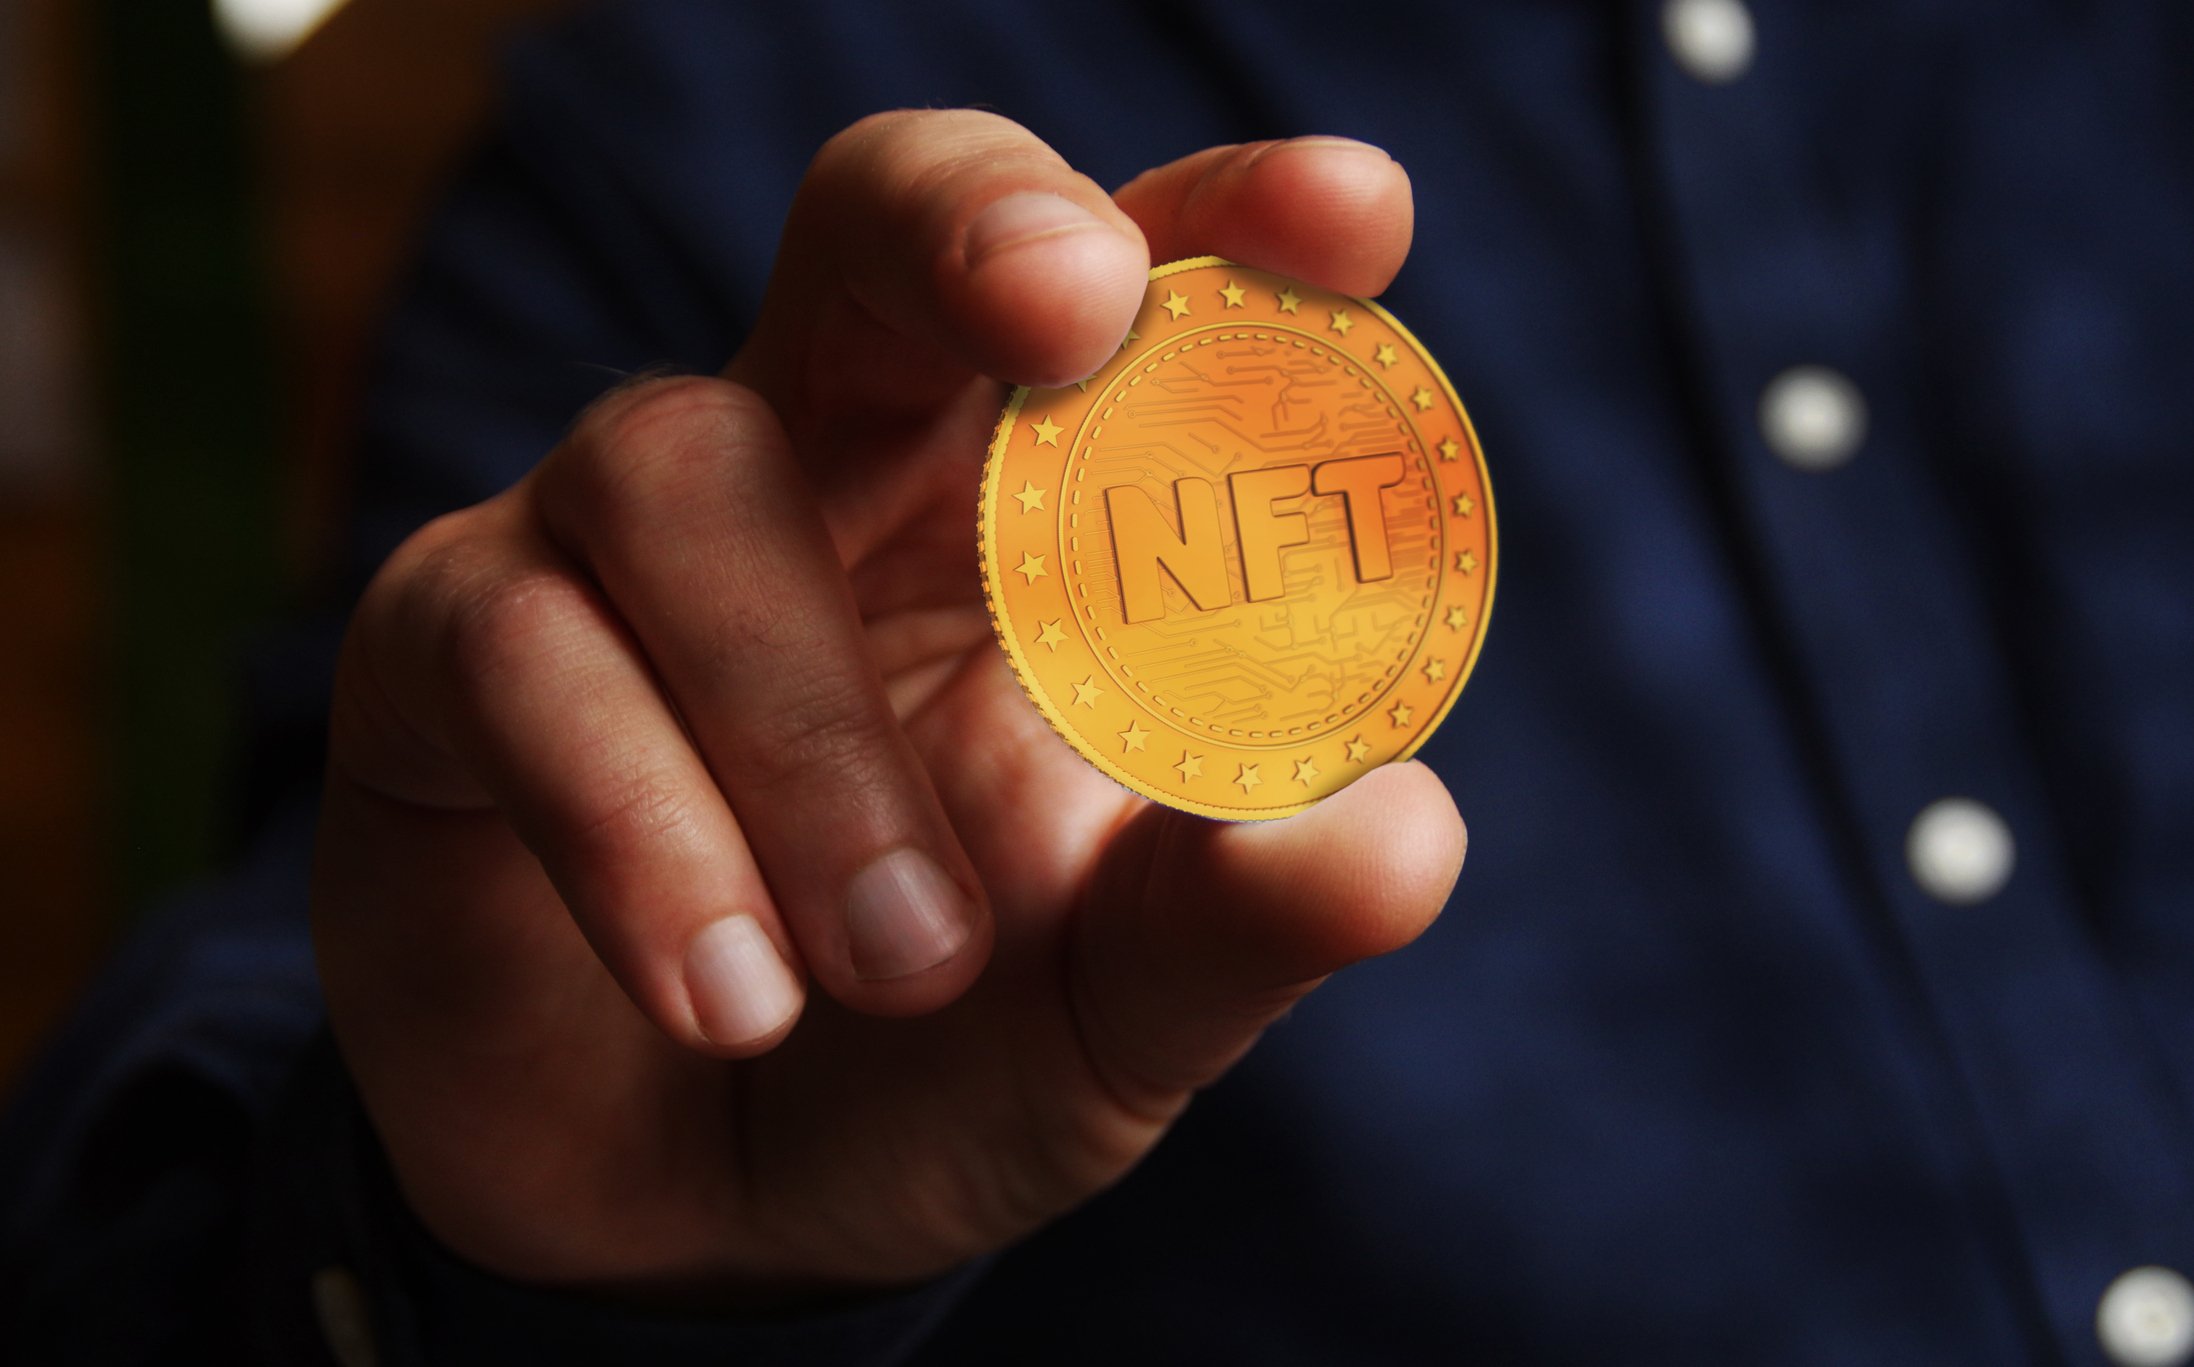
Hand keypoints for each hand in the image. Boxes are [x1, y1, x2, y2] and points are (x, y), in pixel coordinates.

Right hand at [313, 110, 1462, 1303]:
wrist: (697, 1222)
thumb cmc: (937, 1061)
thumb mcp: (1115, 1013)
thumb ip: (1236, 926)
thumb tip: (1400, 838)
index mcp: (1026, 517)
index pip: (1127, 295)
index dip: (1227, 219)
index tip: (1354, 217)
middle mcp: (829, 471)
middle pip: (875, 224)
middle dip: (972, 227)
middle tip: (1067, 308)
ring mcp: (621, 539)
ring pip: (682, 467)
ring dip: (806, 725)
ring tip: (907, 966)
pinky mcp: (450, 647)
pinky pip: (514, 645)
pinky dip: (636, 820)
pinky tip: (729, 995)